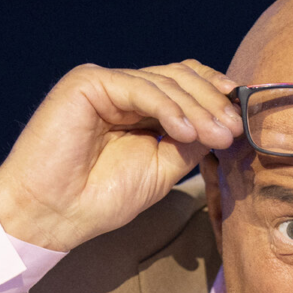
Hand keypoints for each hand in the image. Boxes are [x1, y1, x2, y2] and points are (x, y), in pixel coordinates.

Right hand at [0, 60, 241, 252]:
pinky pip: (140, 88)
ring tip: (217, 136)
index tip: (239, 121)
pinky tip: (187, 132)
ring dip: (197, 109)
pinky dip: (168, 109)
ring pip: (164, 81)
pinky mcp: (87, 83)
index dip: (213, 95)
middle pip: (178, 78)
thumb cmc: (99, 198)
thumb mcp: (160, 169)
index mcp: (135, 107)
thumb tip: (223, 125)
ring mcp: (103, 83)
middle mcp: (119, 88)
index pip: (181, 84)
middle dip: (211, 104)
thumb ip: (187, 142)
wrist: (53, 214)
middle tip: (233, 131)